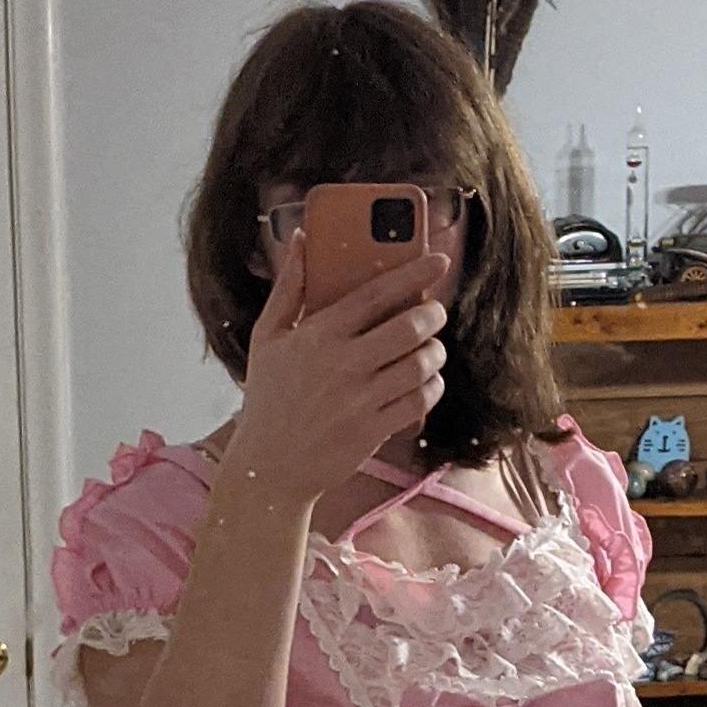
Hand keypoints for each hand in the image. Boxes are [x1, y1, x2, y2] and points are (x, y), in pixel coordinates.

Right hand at [229, 228, 447, 508]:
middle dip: (434, 316)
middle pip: (410, 328)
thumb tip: (302, 239)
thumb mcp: (267, 337)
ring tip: (431, 349)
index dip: (414, 273)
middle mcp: (341, 365)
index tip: (439, 261)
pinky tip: (427, 381)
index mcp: (316, 335)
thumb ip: (288, 286)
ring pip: (422, 364)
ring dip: (436, 352)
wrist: (269, 467)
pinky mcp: (374, 430)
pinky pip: (421, 401)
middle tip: (436, 313)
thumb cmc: (269, 397)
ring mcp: (360, 399)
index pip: (375, 294)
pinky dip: (433, 387)